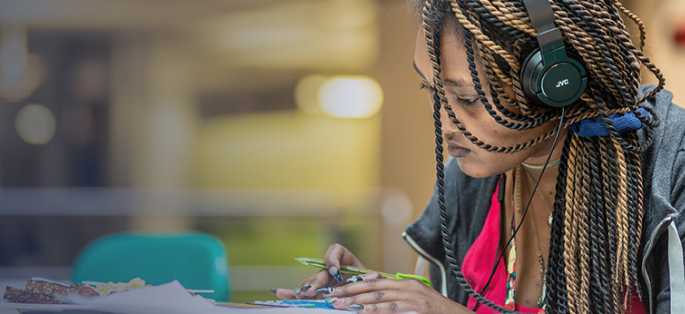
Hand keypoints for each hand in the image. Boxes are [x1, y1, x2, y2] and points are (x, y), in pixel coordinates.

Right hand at [272, 243, 365, 299]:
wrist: (369, 298)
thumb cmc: (373, 289)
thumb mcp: (375, 282)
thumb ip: (372, 277)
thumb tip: (373, 275)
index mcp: (346, 262)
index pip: (336, 251)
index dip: (332, 259)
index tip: (335, 272)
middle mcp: (332, 271)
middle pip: (320, 272)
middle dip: (316, 281)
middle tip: (313, 290)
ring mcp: (323, 283)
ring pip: (310, 283)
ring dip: (306, 289)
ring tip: (303, 295)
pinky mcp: (315, 295)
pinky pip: (301, 293)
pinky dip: (289, 293)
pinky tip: (278, 292)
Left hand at [321, 272, 472, 313]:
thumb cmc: (435, 313)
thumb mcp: (414, 303)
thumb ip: (396, 300)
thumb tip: (374, 304)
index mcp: (405, 284)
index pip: (375, 281)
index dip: (354, 285)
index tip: (336, 289)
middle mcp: (408, 287)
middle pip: (372, 287)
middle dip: (349, 291)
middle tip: (330, 296)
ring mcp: (413, 297)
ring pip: (379, 297)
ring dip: (356, 301)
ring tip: (339, 304)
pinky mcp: (417, 307)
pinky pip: (390, 309)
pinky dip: (373, 310)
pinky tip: (360, 311)